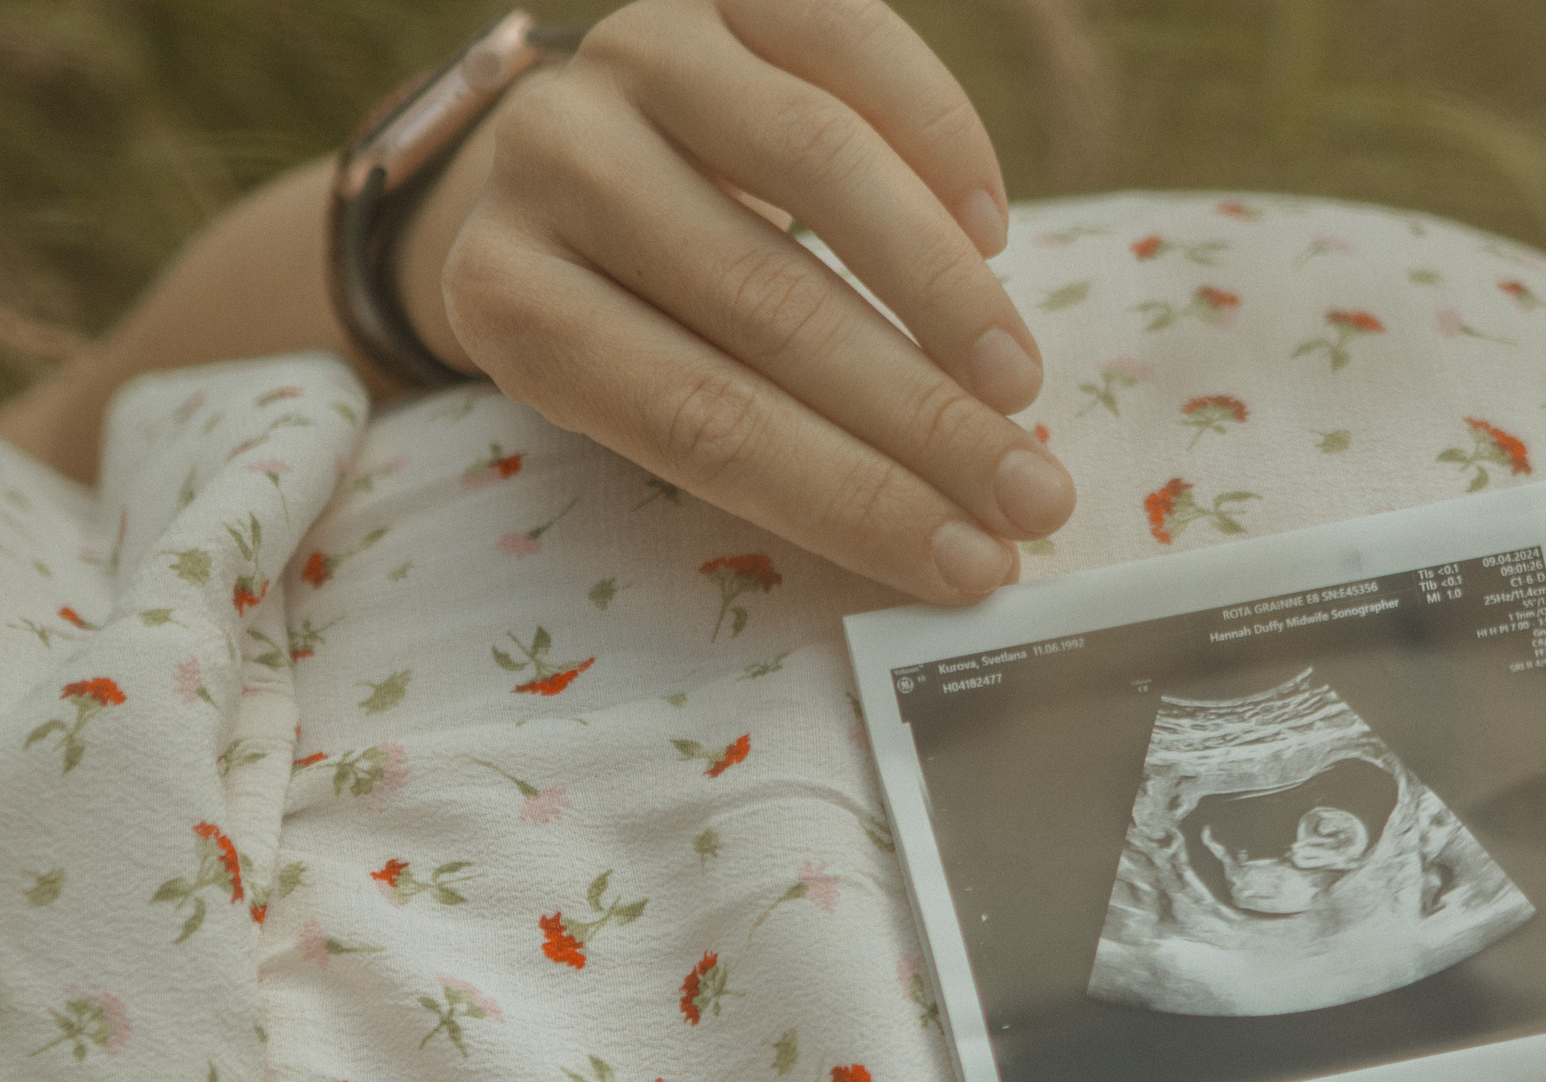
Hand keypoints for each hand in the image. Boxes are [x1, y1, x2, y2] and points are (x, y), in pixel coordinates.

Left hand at [399, 0, 1074, 602]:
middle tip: (1032, 495)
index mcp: (512, 302)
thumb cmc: (644, 316)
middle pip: (768, 307)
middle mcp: (552, 160)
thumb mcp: (653, 391)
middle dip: (924, 421)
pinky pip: (856, 51)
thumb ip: (760, 448)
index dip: (851, 501)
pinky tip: (993, 234)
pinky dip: (943, 144)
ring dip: (947, 292)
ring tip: (1022, 383)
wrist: (588, 160)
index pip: (704, 425)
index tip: (973, 566)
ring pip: (819, 166)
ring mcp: (632, 53)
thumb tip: (955, 544)